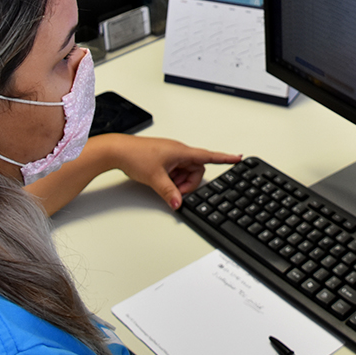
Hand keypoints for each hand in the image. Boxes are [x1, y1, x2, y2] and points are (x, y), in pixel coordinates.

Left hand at [103, 135, 240, 209]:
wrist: (117, 150)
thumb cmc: (135, 155)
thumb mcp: (155, 178)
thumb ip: (169, 192)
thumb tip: (178, 203)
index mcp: (182, 151)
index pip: (209, 155)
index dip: (225, 158)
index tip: (238, 158)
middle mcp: (179, 151)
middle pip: (196, 170)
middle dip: (189, 183)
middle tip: (176, 191)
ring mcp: (171, 155)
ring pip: (185, 171)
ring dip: (179, 182)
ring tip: (165, 185)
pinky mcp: (164, 159)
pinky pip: (176, 171)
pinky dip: (172, 179)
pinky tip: (161, 182)